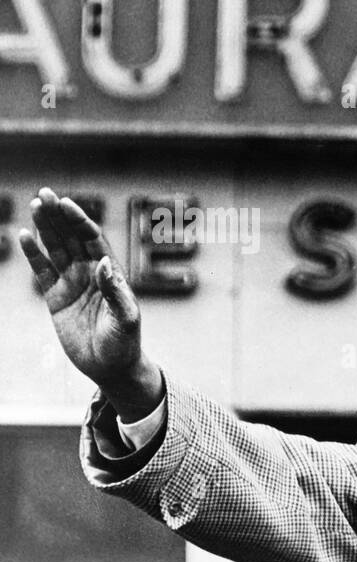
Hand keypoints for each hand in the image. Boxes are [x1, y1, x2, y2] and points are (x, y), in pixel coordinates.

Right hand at [19, 188, 162, 420]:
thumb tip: (103, 263)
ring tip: (35, 205)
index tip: (66, 204)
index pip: (92, 239)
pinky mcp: (56, 298)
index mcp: (110, 272)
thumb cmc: (125, 342)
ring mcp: (72, 283)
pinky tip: (24, 235)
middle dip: (59, 216)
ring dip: (45, 227)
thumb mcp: (126, 317)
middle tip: (44, 194)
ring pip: (55, 248)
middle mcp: (91, 273)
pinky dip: (33, 254)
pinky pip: (42, 271)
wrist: (111, 367)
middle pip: (71, 237)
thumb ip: (115, 290)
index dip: (79, 220)